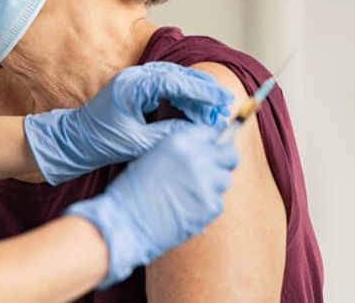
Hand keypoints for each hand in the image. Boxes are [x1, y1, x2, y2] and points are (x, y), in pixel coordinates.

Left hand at [24, 62, 232, 184]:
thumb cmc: (99, 142)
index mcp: (132, 86)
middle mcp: (134, 77)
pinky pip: (166, 87)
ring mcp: (135, 80)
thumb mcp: (138, 143)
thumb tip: (198, 132)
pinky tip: (195, 111)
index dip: (202, 91)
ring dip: (195, 94)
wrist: (73, 141)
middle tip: (224, 105)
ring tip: (214, 110)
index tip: (222, 100)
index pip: (176, 81)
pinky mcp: (136, 89)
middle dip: (203, 91)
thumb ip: (168, 134)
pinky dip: (183, 97)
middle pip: (178, 76)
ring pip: (174, 80)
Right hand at [65, 125, 238, 287]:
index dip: (213, 143)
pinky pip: (217, 203)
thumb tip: (206, 150)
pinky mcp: (210, 206)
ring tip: (189, 195)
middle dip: (224, 162)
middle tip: (213, 172)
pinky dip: (206, 207)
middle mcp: (197, 157)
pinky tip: (187, 210)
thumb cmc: (133, 190)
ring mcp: (206, 182)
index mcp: (181, 141)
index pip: (213, 133)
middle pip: (229, 155)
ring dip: (213, 186)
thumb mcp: (154, 156)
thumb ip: (182, 150)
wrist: (125, 221)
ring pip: (224, 180)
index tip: (212, 152)